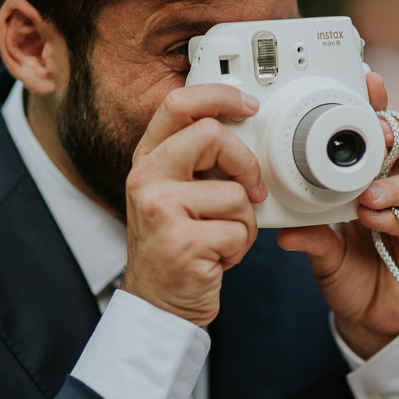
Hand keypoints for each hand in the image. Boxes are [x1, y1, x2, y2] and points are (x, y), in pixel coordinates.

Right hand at [122, 85, 267, 326]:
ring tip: (220, 237)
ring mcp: (161, 210)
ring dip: (243, 221)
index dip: (218, 95)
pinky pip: (238, 229)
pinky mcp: (183, 242)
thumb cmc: (175, 247)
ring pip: (235, 192)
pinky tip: (217, 257)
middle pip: (212, 135)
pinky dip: (239, 248)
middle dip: (245, 164)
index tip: (248, 105)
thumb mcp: (173, 194)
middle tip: (251, 189)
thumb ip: (195, 160)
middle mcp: (147, 179)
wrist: (158, 303)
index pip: (177, 104)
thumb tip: (243, 127)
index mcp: (147, 161)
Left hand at [277, 71, 398, 358]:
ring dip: (391, 184)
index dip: (376, 105)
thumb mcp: (321, 252)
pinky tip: (377, 219)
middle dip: (394, 129)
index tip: (366, 82)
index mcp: (372, 177)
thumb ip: (310, 238)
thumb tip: (284, 233)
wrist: (371, 319)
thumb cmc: (349, 272)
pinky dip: (396, 218)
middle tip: (375, 131)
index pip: (378, 132)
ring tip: (368, 196)